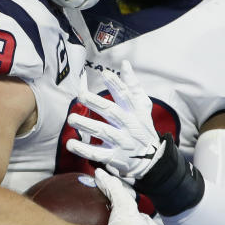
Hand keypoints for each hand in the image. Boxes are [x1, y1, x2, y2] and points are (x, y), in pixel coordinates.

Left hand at [66, 61, 163, 181]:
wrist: (153, 160)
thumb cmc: (143, 128)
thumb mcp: (143, 107)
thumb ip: (133, 86)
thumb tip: (125, 63)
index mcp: (135, 112)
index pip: (126, 96)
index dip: (116, 84)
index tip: (104, 73)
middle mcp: (129, 126)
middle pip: (112, 113)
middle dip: (96, 103)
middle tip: (81, 96)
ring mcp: (122, 143)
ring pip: (103, 132)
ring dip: (86, 125)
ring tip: (71, 118)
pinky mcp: (115, 158)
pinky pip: (98, 154)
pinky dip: (84, 149)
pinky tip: (71, 143)